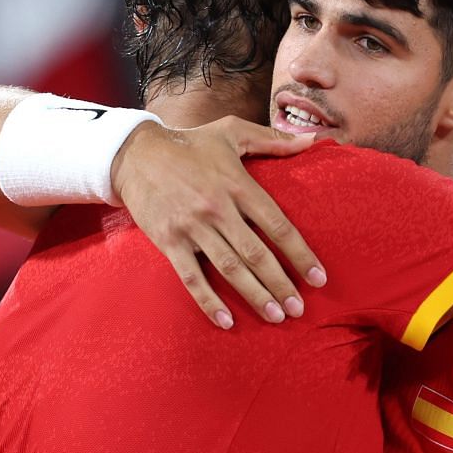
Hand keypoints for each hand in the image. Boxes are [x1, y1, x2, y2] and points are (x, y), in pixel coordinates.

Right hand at [111, 117, 327, 328]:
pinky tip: (226, 321)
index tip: (318, 277)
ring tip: (276, 317)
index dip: (300, 254)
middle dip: (280, 284)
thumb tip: (313, 140)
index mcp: (238, 185)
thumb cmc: (189, 144)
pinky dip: (208, 301)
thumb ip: (273, 139)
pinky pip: (191, 277)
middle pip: (256, 253)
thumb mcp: (232, 131)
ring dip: (254, 295)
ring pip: (229, 269)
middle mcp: (217, 209)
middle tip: (298, 309)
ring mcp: (192, 227)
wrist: (135, 154)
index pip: (277, 225)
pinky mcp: (169, 242)